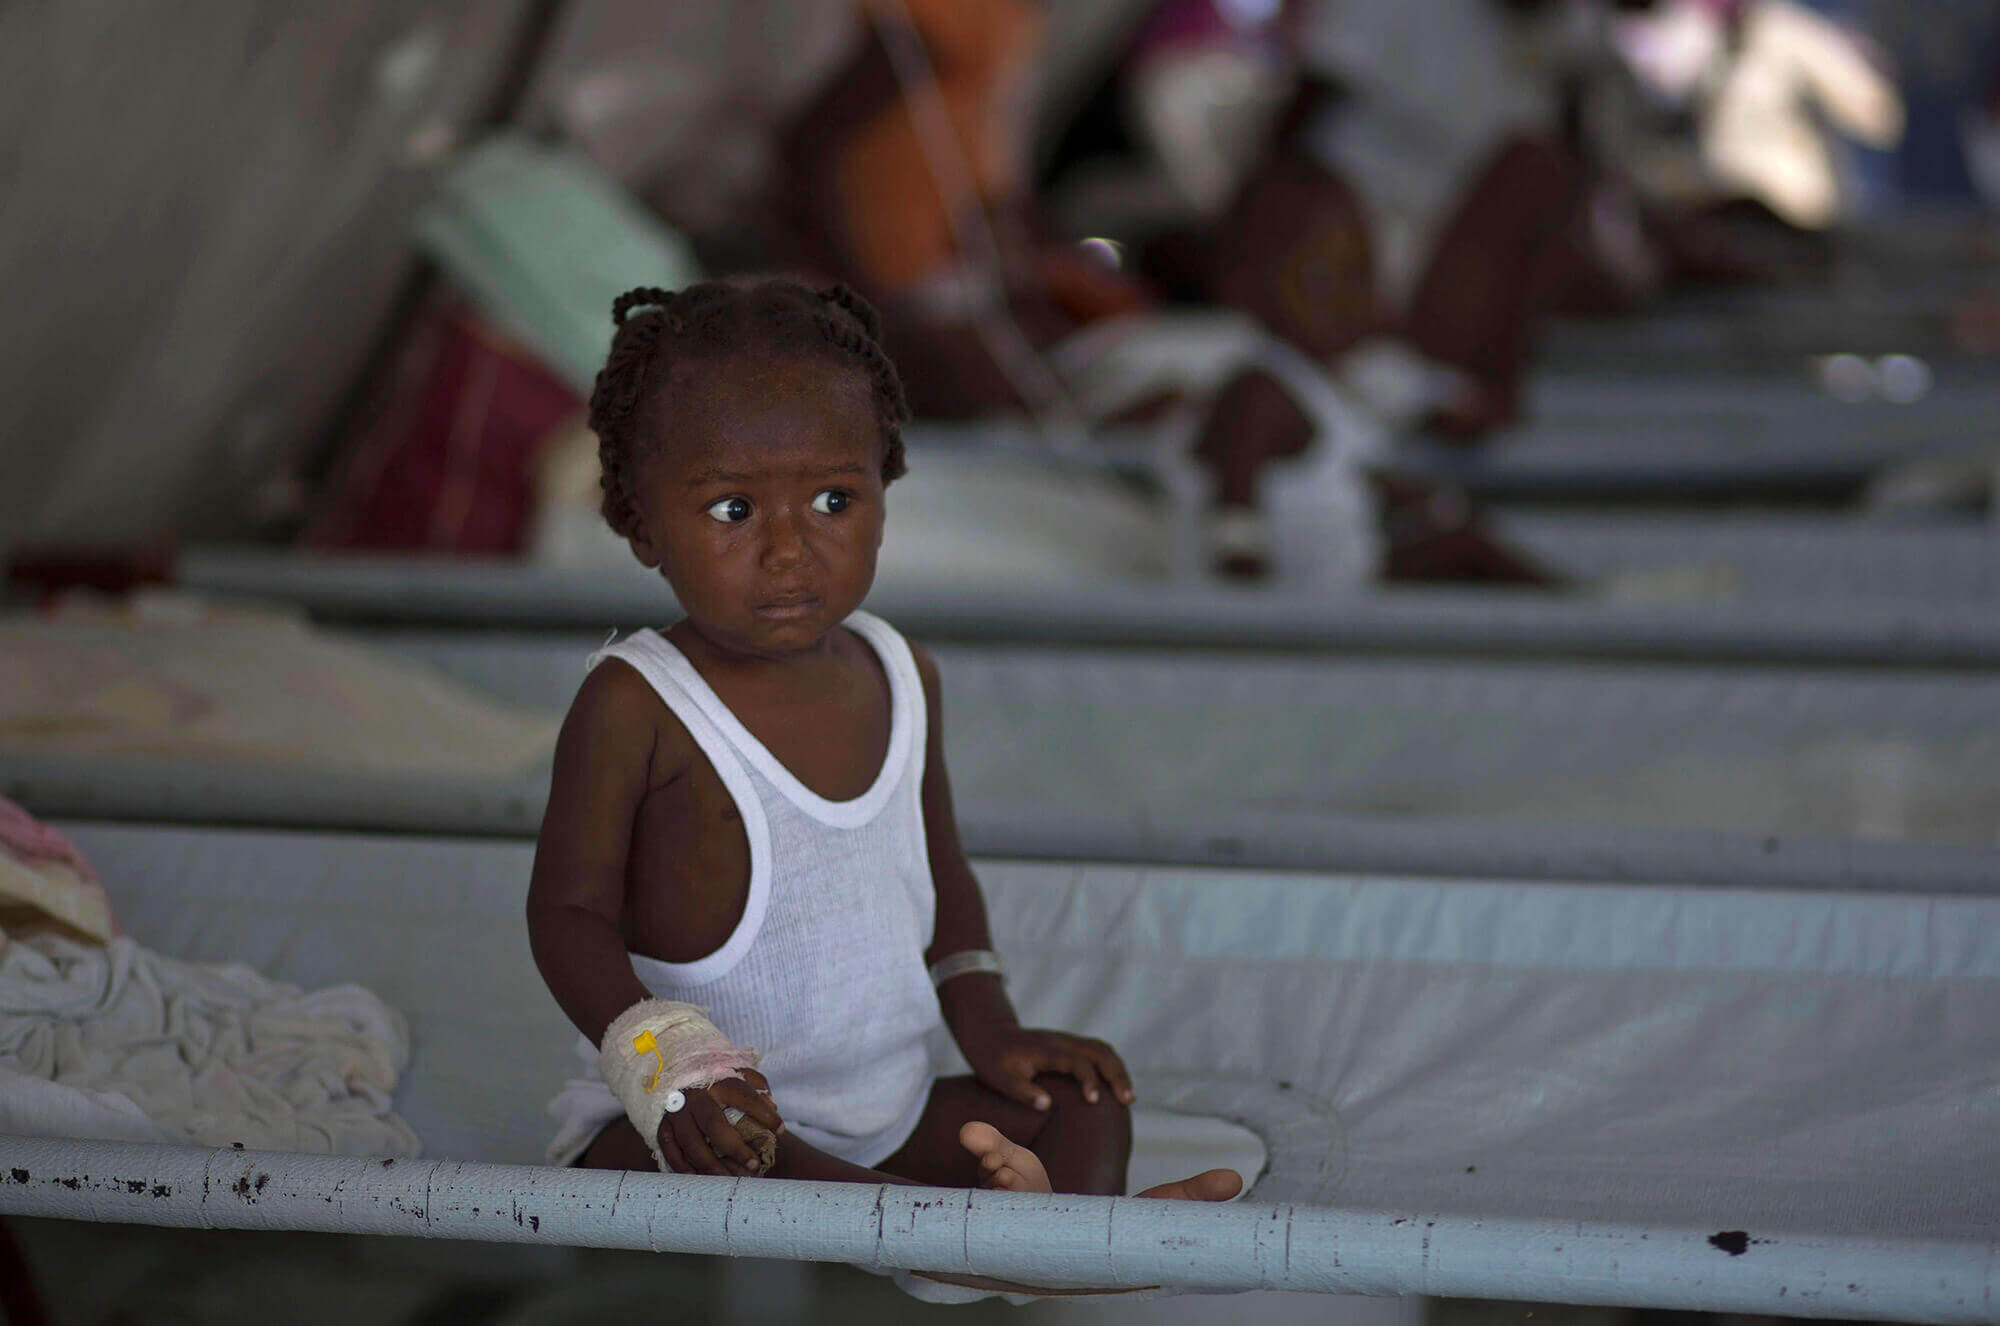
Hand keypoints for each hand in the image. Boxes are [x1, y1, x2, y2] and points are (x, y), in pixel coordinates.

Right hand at [655, 1069, 783, 1176]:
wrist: (675, 1070)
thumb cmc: (716, 1077)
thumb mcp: (738, 1071)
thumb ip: (757, 1086)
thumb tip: (772, 1107)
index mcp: (717, 1080)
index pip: (744, 1097)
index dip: (764, 1114)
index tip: (781, 1130)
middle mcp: (695, 1096)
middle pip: (714, 1126)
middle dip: (736, 1149)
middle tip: (754, 1165)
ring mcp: (676, 1113)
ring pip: (692, 1144)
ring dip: (712, 1166)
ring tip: (731, 1180)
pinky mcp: (663, 1126)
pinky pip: (671, 1151)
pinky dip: (685, 1168)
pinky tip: (701, 1180)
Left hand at [959, 1025, 1134, 1110]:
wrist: (989, 1033)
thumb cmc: (993, 1060)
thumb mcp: (1000, 1079)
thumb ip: (1022, 1092)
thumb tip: (1047, 1106)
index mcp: (1046, 1049)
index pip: (1077, 1061)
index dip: (1088, 1080)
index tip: (1094, 1102)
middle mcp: (1061, 1041)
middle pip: (1099, 1050)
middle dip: (1117, 1074)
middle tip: (1128, 1100)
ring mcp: (1067, 1040)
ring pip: (1102, 1048)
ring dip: (1118, 1070)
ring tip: (1129, 1097)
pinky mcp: (1069, 1044)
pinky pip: (1097, 1051)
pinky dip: (1112, 1066)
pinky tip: (1116, 1086)